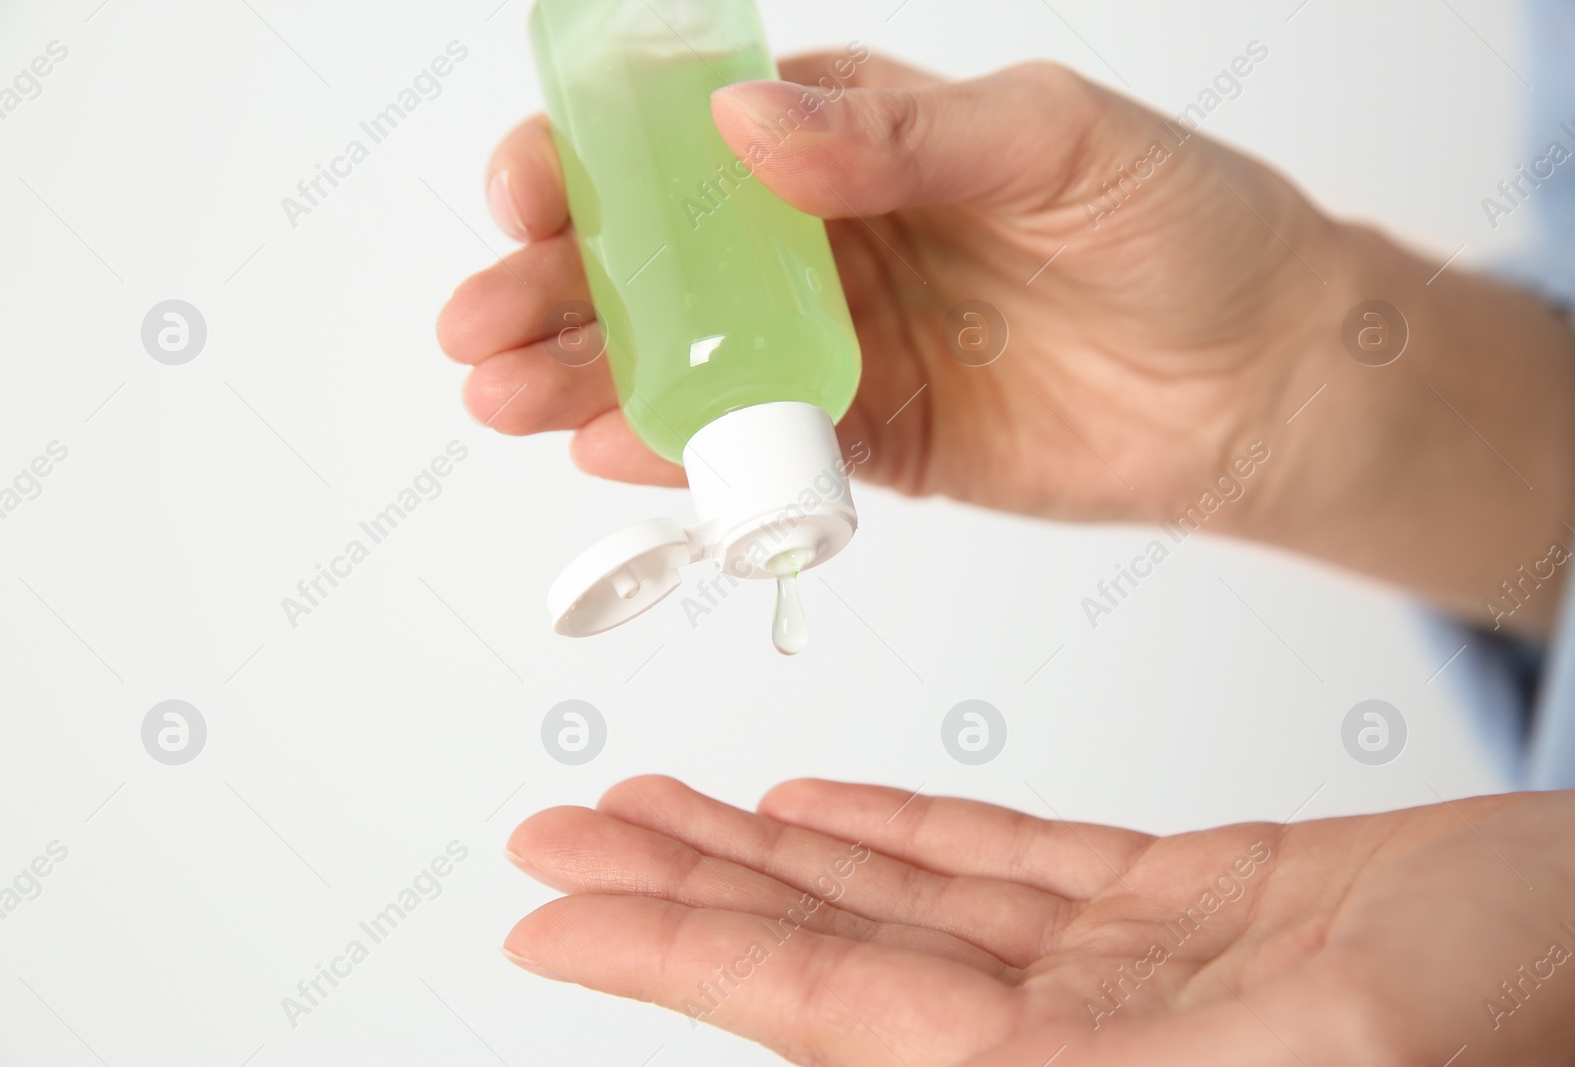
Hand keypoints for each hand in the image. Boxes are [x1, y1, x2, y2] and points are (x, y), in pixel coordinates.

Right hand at [436, 53, 1574, 630]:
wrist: (1262, 382)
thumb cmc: (1181, 229)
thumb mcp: (1050, 141)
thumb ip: (902, 135)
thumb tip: (747, 121)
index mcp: (851, 139)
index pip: (688, 138)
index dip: (592, 159)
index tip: (528, 188)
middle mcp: (824, 243)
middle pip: (658, 260)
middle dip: (554, 288)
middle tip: (480, 322)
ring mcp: (838, 348)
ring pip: (684, 360)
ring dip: (586, 377)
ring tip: (507, 395)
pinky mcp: (868, 442)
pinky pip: (756, 445)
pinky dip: (680, 454)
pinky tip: (609, 450)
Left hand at [504, 776, 1574, 1065]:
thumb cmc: (1534, 998)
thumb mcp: (1345, 1039)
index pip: (827, 1014)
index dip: (678, 959)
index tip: (558, 920)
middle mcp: (1075, 1037)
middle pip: (829, 950)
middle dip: (682, 888)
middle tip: (563, 834)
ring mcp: (1121, 970)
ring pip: (895, 897)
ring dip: (765, 850)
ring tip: (654, 802)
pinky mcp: (1182, 909)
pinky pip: (1001, 865)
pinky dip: (900, 831)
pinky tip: (818, 808)